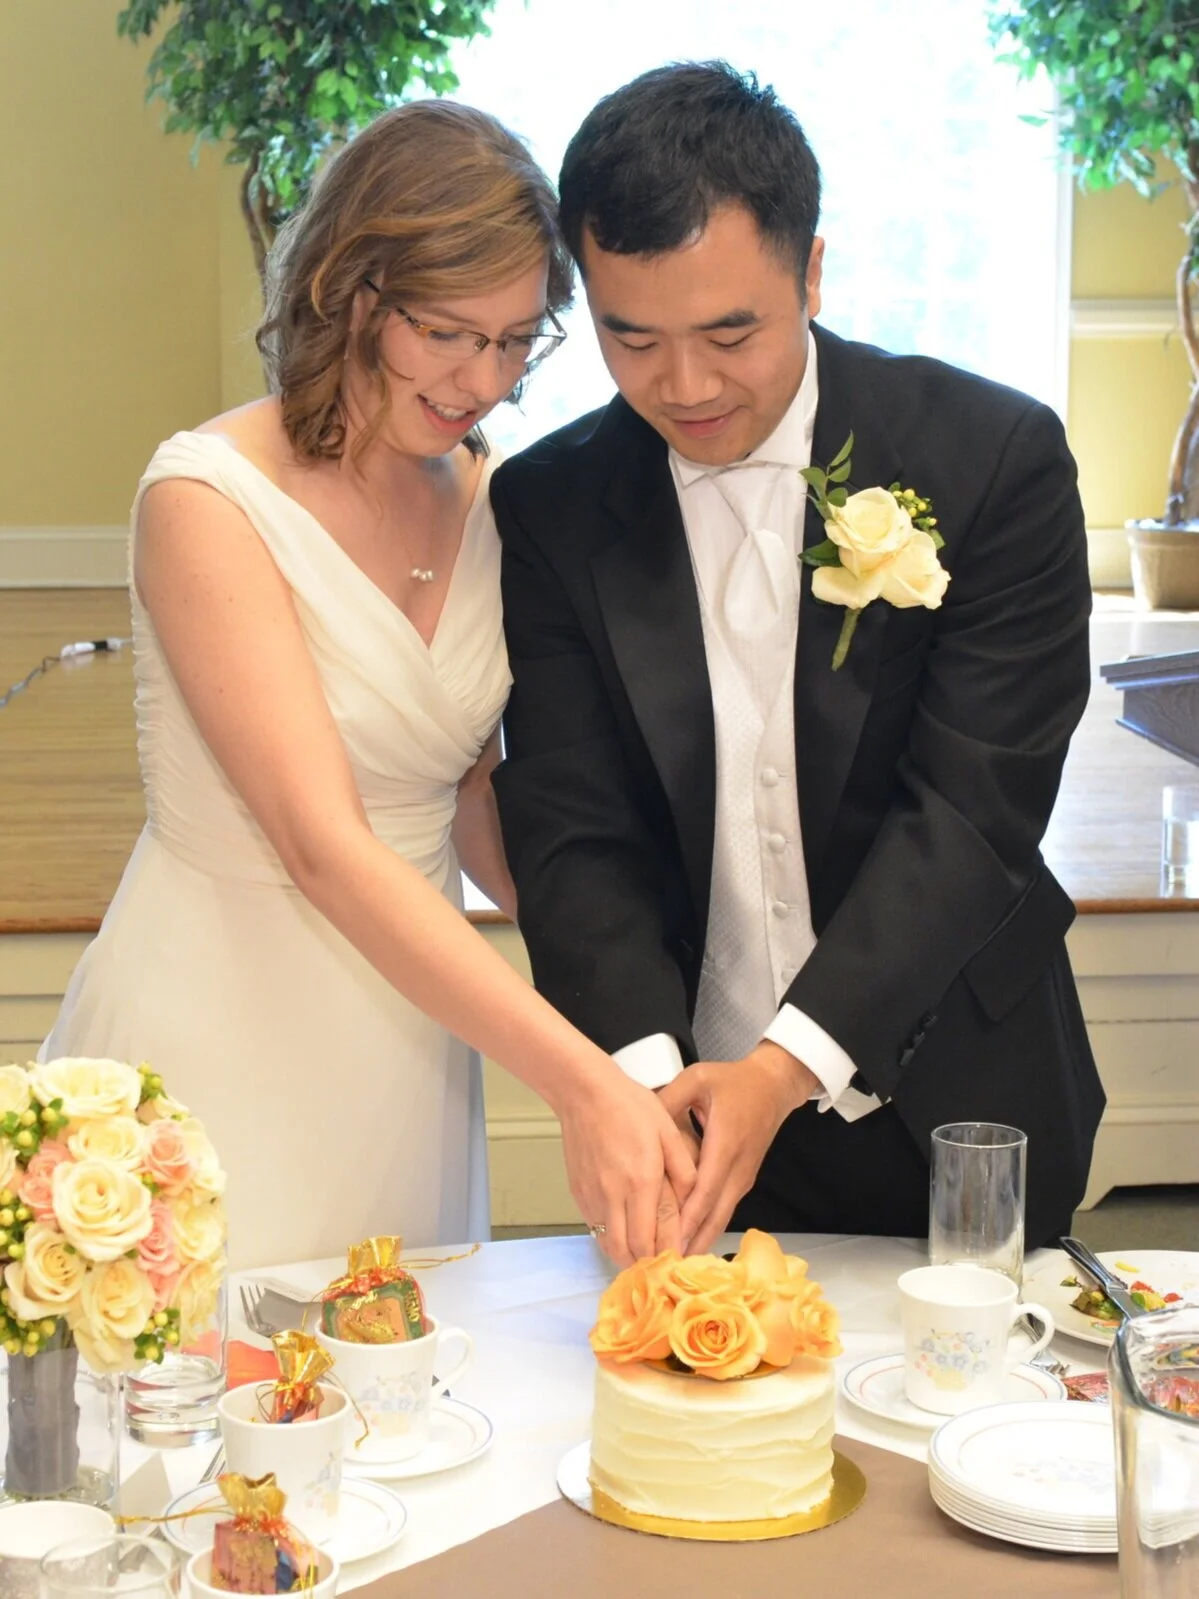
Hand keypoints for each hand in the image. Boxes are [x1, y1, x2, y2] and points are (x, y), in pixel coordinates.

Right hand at [556, 1072, 697, 1267]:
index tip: (679, 1262)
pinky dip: (611, 1237)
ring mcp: (592, 1195)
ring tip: (645, 1252)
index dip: (665, 1257)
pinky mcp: (578, 1192)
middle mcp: (613, 1195)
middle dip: (646, 1264)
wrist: (585, 1092)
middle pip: (627, 1251)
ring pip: (607, 1244)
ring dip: (627, 1254)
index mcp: (641, 1181)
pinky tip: (624, 1229)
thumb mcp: (669, 1133)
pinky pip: (595, 1228)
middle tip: (663, 1262)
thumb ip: (684, 1172)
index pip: (651, 1239)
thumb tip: (694, 1204)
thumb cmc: (631, 1107)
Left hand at [657, 1042, 817, 1253]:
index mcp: (725, 1143)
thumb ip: (668, 1099)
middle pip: (714, 1214)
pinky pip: (723, 1211)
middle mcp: (737, 1168)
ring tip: (672, 1265)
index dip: (687, 1217)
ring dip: (698, 1241)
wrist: (773, 1086)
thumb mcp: (697, 1079)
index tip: (666, 1239)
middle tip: (663, 1266)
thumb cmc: (734, 1081)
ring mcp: (742, 1178)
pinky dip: (706, 1229)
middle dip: (690, 1241)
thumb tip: (637, 1123)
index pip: (705, 1189)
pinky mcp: (742, 1182)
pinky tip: (687, 1243)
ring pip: (720, 1218)